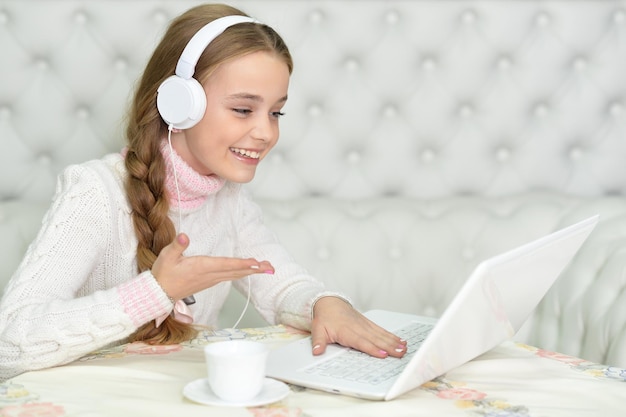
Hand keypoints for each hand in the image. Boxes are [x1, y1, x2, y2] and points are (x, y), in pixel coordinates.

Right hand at [151, 233, 273, 300]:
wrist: (159, 293)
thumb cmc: (163, 274)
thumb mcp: (166, 257)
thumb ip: (177, 246)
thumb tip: (184, 236)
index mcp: (201, 267)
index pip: (225, 265)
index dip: (241, 264)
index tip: (255, 263)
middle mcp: (210, 275)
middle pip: (236, 271)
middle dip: (254, 269)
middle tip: (271, 267)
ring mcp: (211, 279)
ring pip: (235, 275)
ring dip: (251, 271)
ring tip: (266, 268)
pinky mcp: (210, 281)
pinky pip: (230, 277)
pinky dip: (242, 273)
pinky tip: (248, 270)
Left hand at [310, 297, 406, 357]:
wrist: (329, 302)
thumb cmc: (324, 317)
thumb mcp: (317, 330)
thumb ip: (318, 342)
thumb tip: (317, 352)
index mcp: (346, 331)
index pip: (361, 341)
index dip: (372, 348)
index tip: (382, 354)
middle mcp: (358, 327)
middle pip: (375, 339)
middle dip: (388, 346)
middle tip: (400, 353)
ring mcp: (364, 325)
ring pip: (381, 334)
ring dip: (393, 342)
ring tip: (404, 349)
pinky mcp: (368, 323)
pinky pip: (381, 330)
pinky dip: (391, 336)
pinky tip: (400, 341)